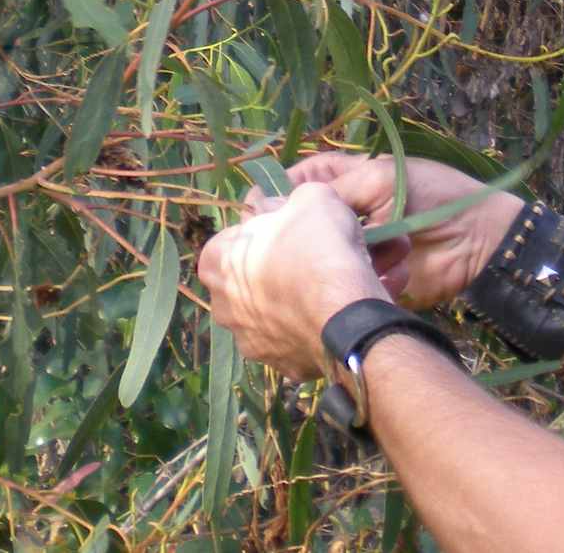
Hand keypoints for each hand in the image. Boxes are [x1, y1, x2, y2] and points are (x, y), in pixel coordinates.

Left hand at [197, 183, 389, 378]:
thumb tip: (272, 206)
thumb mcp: (310, 197)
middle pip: (243, 280)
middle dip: (267, 272)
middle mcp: (221, 305)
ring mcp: (247, 341)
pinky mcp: (277, 366)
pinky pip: (288, 342)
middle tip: (304, 260)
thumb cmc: (319, 247)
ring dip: (283, 305)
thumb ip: (284, 200)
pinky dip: (302, 332)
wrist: (347, 312)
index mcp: (216, 261)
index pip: (232, 239)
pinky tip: (325, 319)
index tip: (288, 231)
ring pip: (264, 316)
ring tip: (318, 293)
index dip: (261, 231)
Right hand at [269, 153, 523, 311]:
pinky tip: (388, 275)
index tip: (263, 213)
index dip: (275, 198)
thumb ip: (331, 190)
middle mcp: (342, 217)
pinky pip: (347, 285)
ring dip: (339, 259)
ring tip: (369, 254)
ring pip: (321, 261)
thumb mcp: (378, 178)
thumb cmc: (432, 194)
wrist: (479, 238)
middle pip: (302, 228)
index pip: (293, 184)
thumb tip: (282, 205)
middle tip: (306, 244)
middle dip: (302, 236)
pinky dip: (362, 281)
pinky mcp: (367, 281)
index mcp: (341, 181)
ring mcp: (354, 252)